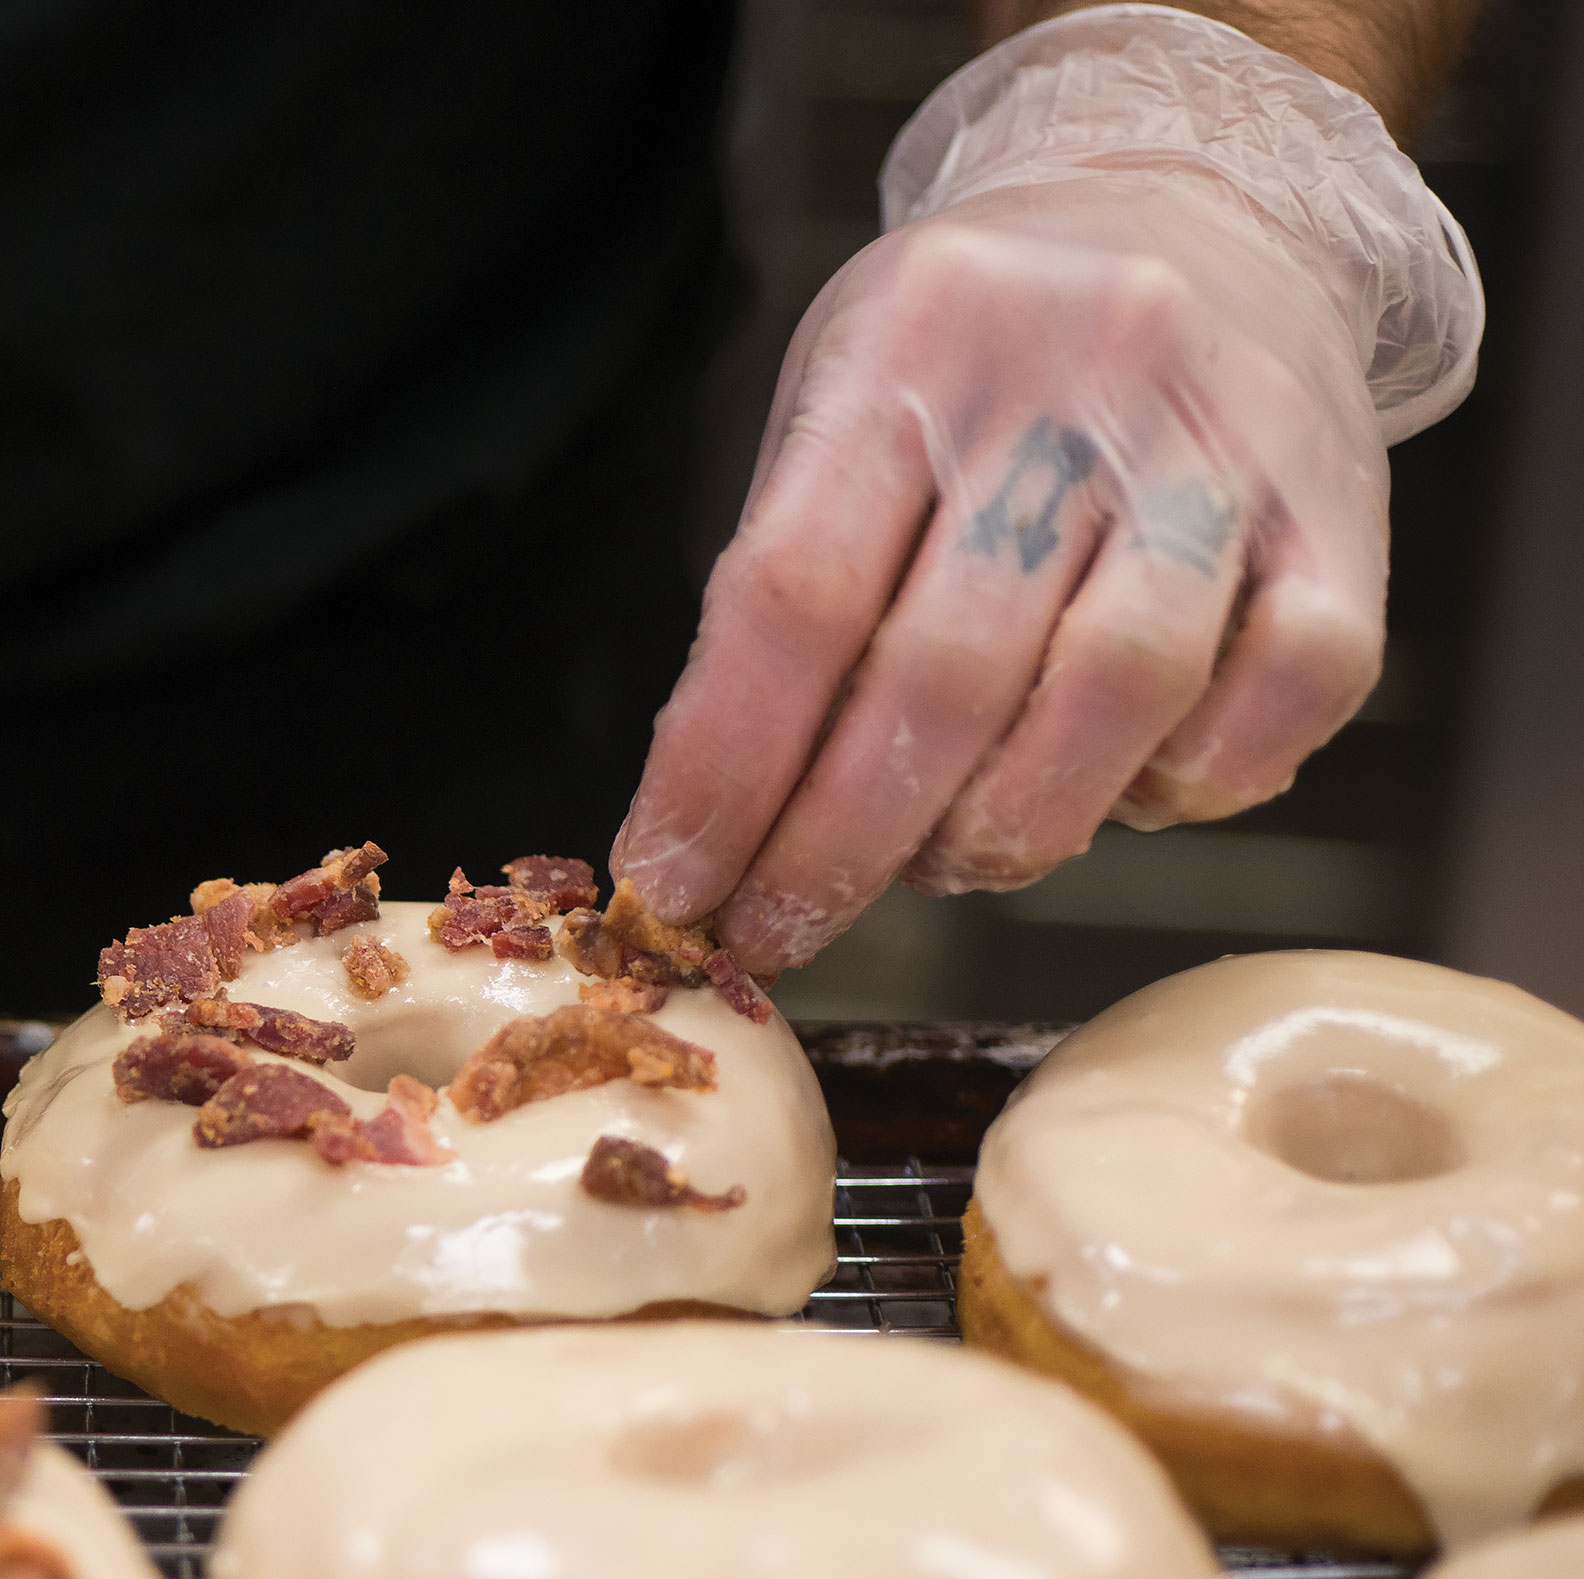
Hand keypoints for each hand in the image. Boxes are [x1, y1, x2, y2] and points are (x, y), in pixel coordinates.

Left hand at [613, 169, 1388, 975]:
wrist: (1203, 207)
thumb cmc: (976, 357)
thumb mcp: (842, 398)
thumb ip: (785, 586)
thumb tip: (711, 820)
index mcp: (913, 341)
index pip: (791, 598)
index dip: (723, 773)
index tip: (671, 887)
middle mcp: (1076, 373)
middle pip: (944, 671)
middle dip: (838, 846)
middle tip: (781, 931)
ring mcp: (1224, 433)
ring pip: (1117, 691)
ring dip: (1011, 828)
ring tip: (948, 862)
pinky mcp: (1347, 499)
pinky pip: (1291, 684)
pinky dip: (1197, 780)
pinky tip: (1126, 794)